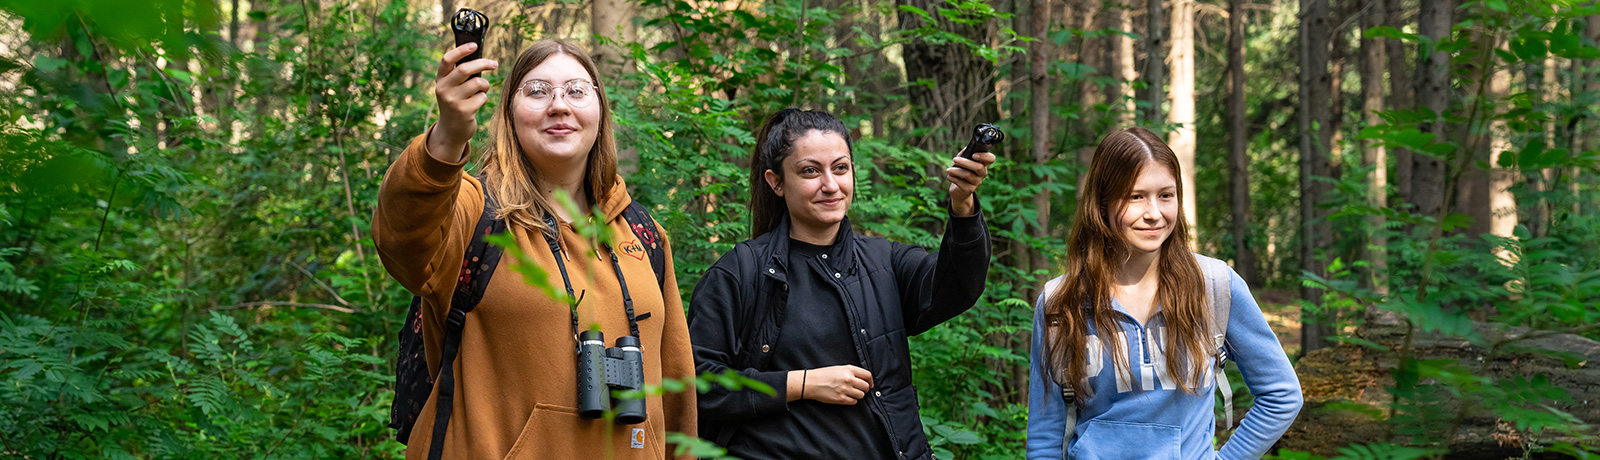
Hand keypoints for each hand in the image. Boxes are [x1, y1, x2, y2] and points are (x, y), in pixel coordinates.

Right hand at [426, 42, 498, 162]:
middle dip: (483, 64)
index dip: (460, 50)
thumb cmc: (456, 103)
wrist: (451, 130)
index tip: (473, 45)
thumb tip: (478, 57)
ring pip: (478, 83)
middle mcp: (443, 89)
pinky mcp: (464, 111)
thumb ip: (459, 74)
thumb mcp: (451, 88)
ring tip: (482, 91)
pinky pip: (482, 97)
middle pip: (465, 69)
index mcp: (440, 80)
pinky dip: (484, 98)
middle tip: (494, 64)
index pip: (447, 60)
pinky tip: (476, 104)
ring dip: (485, 85)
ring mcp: (453, 101)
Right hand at [789, 365, 873, 404]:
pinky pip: (854, 402)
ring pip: (861, 395)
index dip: (871, 381)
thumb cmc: (824, 375)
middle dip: (864, 389)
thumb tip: (864, 379)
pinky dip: (852, 400)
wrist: (811, 382)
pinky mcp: (841, 399)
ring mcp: (845, 389)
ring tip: (851, 393)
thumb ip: (852, 372)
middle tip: (860, 390)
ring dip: (858, 395)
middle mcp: (848, 379)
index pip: (867, 375)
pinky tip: (846, 397)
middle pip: (866, 387)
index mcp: (849, 369)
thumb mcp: (839, 368)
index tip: (870, 384)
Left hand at [947, 150, 995, 216]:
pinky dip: (952, 178)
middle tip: (954, 159)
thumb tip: (966, 149)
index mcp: (983, 164)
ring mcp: (977, 182)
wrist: (958, 190)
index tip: (973, 155)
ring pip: (968, 174)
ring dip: (955, 170)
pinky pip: (960, 182)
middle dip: (965, 162)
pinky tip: (949, 176)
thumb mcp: (962, 162)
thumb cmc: (961, 172)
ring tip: (948, 170)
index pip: (991, 159)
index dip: (984, 156)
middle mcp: (982, 173)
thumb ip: (964, 154)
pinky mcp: (969, 189)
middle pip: (979, 167)